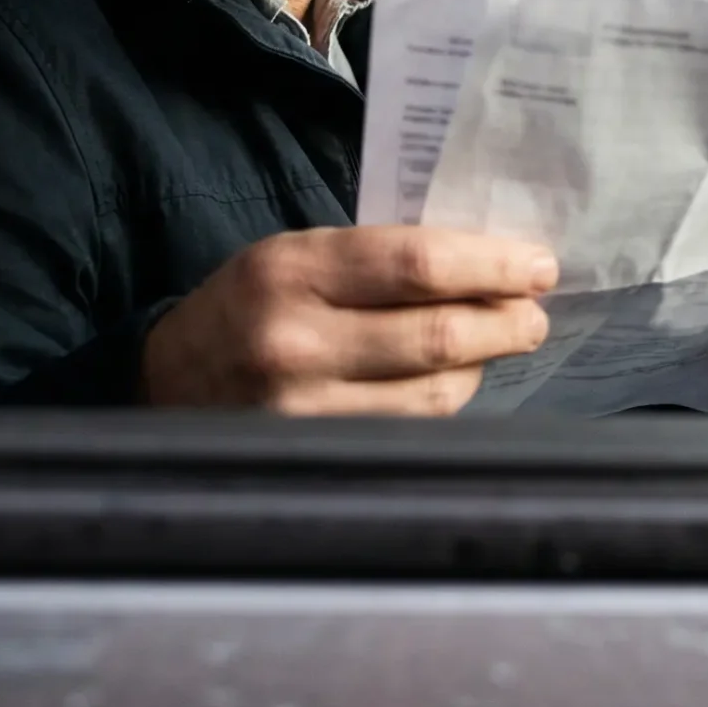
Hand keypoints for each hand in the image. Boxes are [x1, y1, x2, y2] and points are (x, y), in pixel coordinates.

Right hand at [142, 226, 557, 413]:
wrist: (168, 378)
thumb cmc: (256, 303)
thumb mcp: (302, 254)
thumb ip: (386, 255)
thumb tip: (495, 263)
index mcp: (293, 269)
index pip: (419, 264)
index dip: (494, 264)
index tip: (539, 265)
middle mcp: (295, 341)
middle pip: (440, 334)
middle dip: (508, 321)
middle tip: (535, 313)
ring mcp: (304, 408)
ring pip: (438, 390)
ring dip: (485, 363)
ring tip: (499, 340)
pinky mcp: (316, 452)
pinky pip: (414, 426)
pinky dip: (448, 399)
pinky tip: (455, 377)